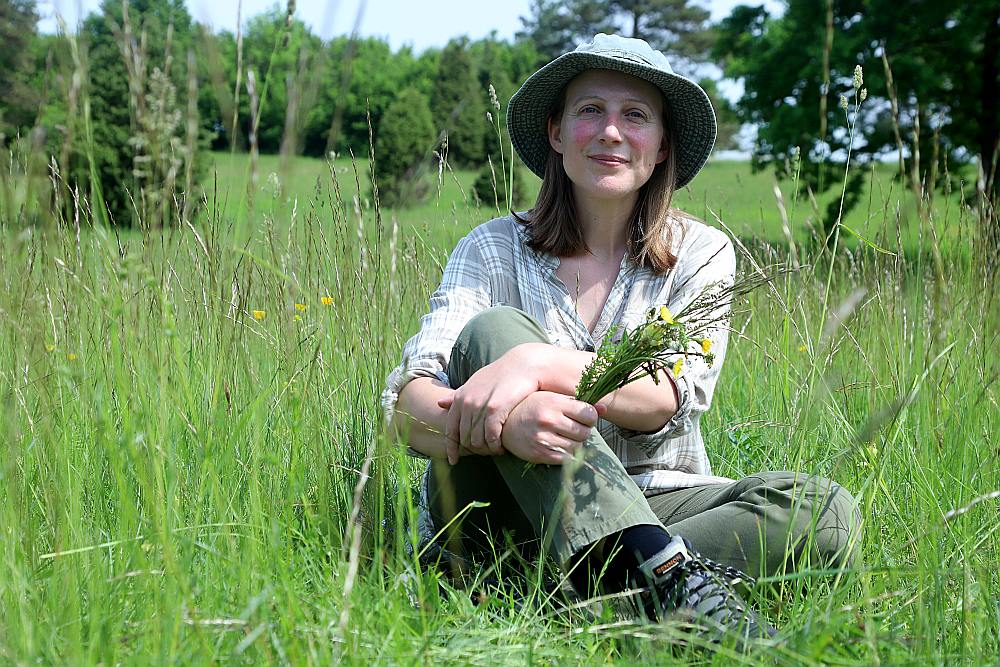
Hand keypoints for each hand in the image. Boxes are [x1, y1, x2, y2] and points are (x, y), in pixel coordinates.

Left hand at [436, 345, 545, 463]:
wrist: (522, 366)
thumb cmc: (499, 375)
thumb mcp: (474, 383)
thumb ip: (457, 395)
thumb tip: (439, 403)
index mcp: (460, 398)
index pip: (450, 430)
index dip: (451, 448)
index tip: (453, 461)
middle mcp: (466, 403)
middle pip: (465, 438)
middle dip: (475, 450)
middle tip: (487, 453)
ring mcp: (479, 407)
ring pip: (478, 440)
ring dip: (487, 449)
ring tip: (496, 450)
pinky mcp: (495, 410)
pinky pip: (491, 437)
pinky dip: (496, 446)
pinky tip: (502, 447)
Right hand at [499, 392, 605, 465]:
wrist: (504, 424)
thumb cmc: (531, 407)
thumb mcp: (552, 398)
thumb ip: (578, 403)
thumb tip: (604, 408)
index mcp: (553, 402)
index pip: (588, 414)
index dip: (590, 417)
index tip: (583, 416)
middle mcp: (548, 420)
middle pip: (584, 432)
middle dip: (583, 431)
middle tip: (573, 427)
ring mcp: (544, 439)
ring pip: (576, 446)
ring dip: (574, 443)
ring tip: (563, 435)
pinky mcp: (540, 454)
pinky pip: (565, 458)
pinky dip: (566, 453)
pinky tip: (557, 444)